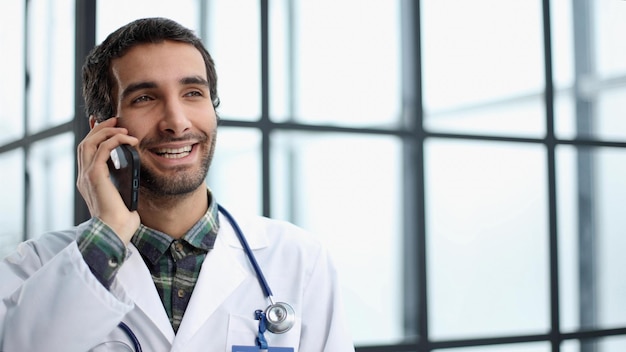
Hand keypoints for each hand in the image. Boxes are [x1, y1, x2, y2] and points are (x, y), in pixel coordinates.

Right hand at [76, 117, 139, 244]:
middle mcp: (84, 176)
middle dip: (100, 128)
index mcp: (88, 180)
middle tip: (116, 120)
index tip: (109, 126)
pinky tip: (127, 139)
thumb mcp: (122, 196)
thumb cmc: (121, 220)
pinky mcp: (95, 176)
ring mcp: (87, 175)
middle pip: (86, 143)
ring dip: (107, 131)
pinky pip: (102, 149)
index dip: (96, 135)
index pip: (87, 151)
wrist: (114, 233)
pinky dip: (114, 140)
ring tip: (123, 128)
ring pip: (90, 142)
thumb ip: (123, 183)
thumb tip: (134, 173)